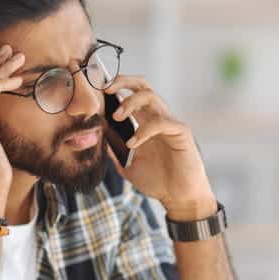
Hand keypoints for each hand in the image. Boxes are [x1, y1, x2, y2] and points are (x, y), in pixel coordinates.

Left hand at [104, 75, 215, 217]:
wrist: (178, 198)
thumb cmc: (157, 181)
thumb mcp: (127, 165)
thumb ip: (114, 150)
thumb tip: (96, 137)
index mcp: (145, 122)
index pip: (131, 94)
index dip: (115, 87)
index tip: (96, 89)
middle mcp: (158, 118)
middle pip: (142, 85)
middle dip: (122, 81)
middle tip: (106, 89)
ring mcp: (170, 123)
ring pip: (151, 96)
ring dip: (130, 102)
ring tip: (116, 117)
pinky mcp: (181, 133)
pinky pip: (162, 121)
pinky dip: (144, 129)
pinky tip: (133, 144)